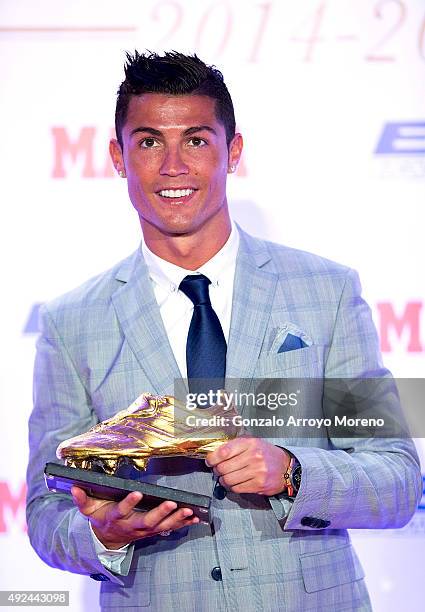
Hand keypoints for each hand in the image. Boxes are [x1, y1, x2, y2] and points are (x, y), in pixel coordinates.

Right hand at [71, 487, 199, 548]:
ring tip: (189, 511)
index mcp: (115, 517)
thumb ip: (82, 499)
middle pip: (146, 521)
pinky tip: (195, 518)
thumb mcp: (88, 510)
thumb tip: (74, 487)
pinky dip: (182, 524)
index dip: (129, 503)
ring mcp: (143, 531)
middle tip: (173, 503)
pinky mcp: (152, 531)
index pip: (121, 510)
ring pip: (161, 527)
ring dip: (176, 519)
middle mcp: (131, 525)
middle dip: (160, 513)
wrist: (106, 539)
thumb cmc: (100, 517)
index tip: (138, 493)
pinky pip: (168, 529)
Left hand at [206, 437, 289, 495]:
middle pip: (224, 467)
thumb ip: (235, 446)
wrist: (286, 467)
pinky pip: (237, 488)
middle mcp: (253, 456)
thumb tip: (215, 453)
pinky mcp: (259, 485)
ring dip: (223, 480)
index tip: (209, 461)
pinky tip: (235, 483)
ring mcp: (257, 472)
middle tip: (218, 470)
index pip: (224, 451)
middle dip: (217, 470)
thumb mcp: (252, 443)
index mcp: (250, 443)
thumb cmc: (266, 454)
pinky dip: (232, 487)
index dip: (212, 458)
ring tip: (226, 477)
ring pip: (228, 480)